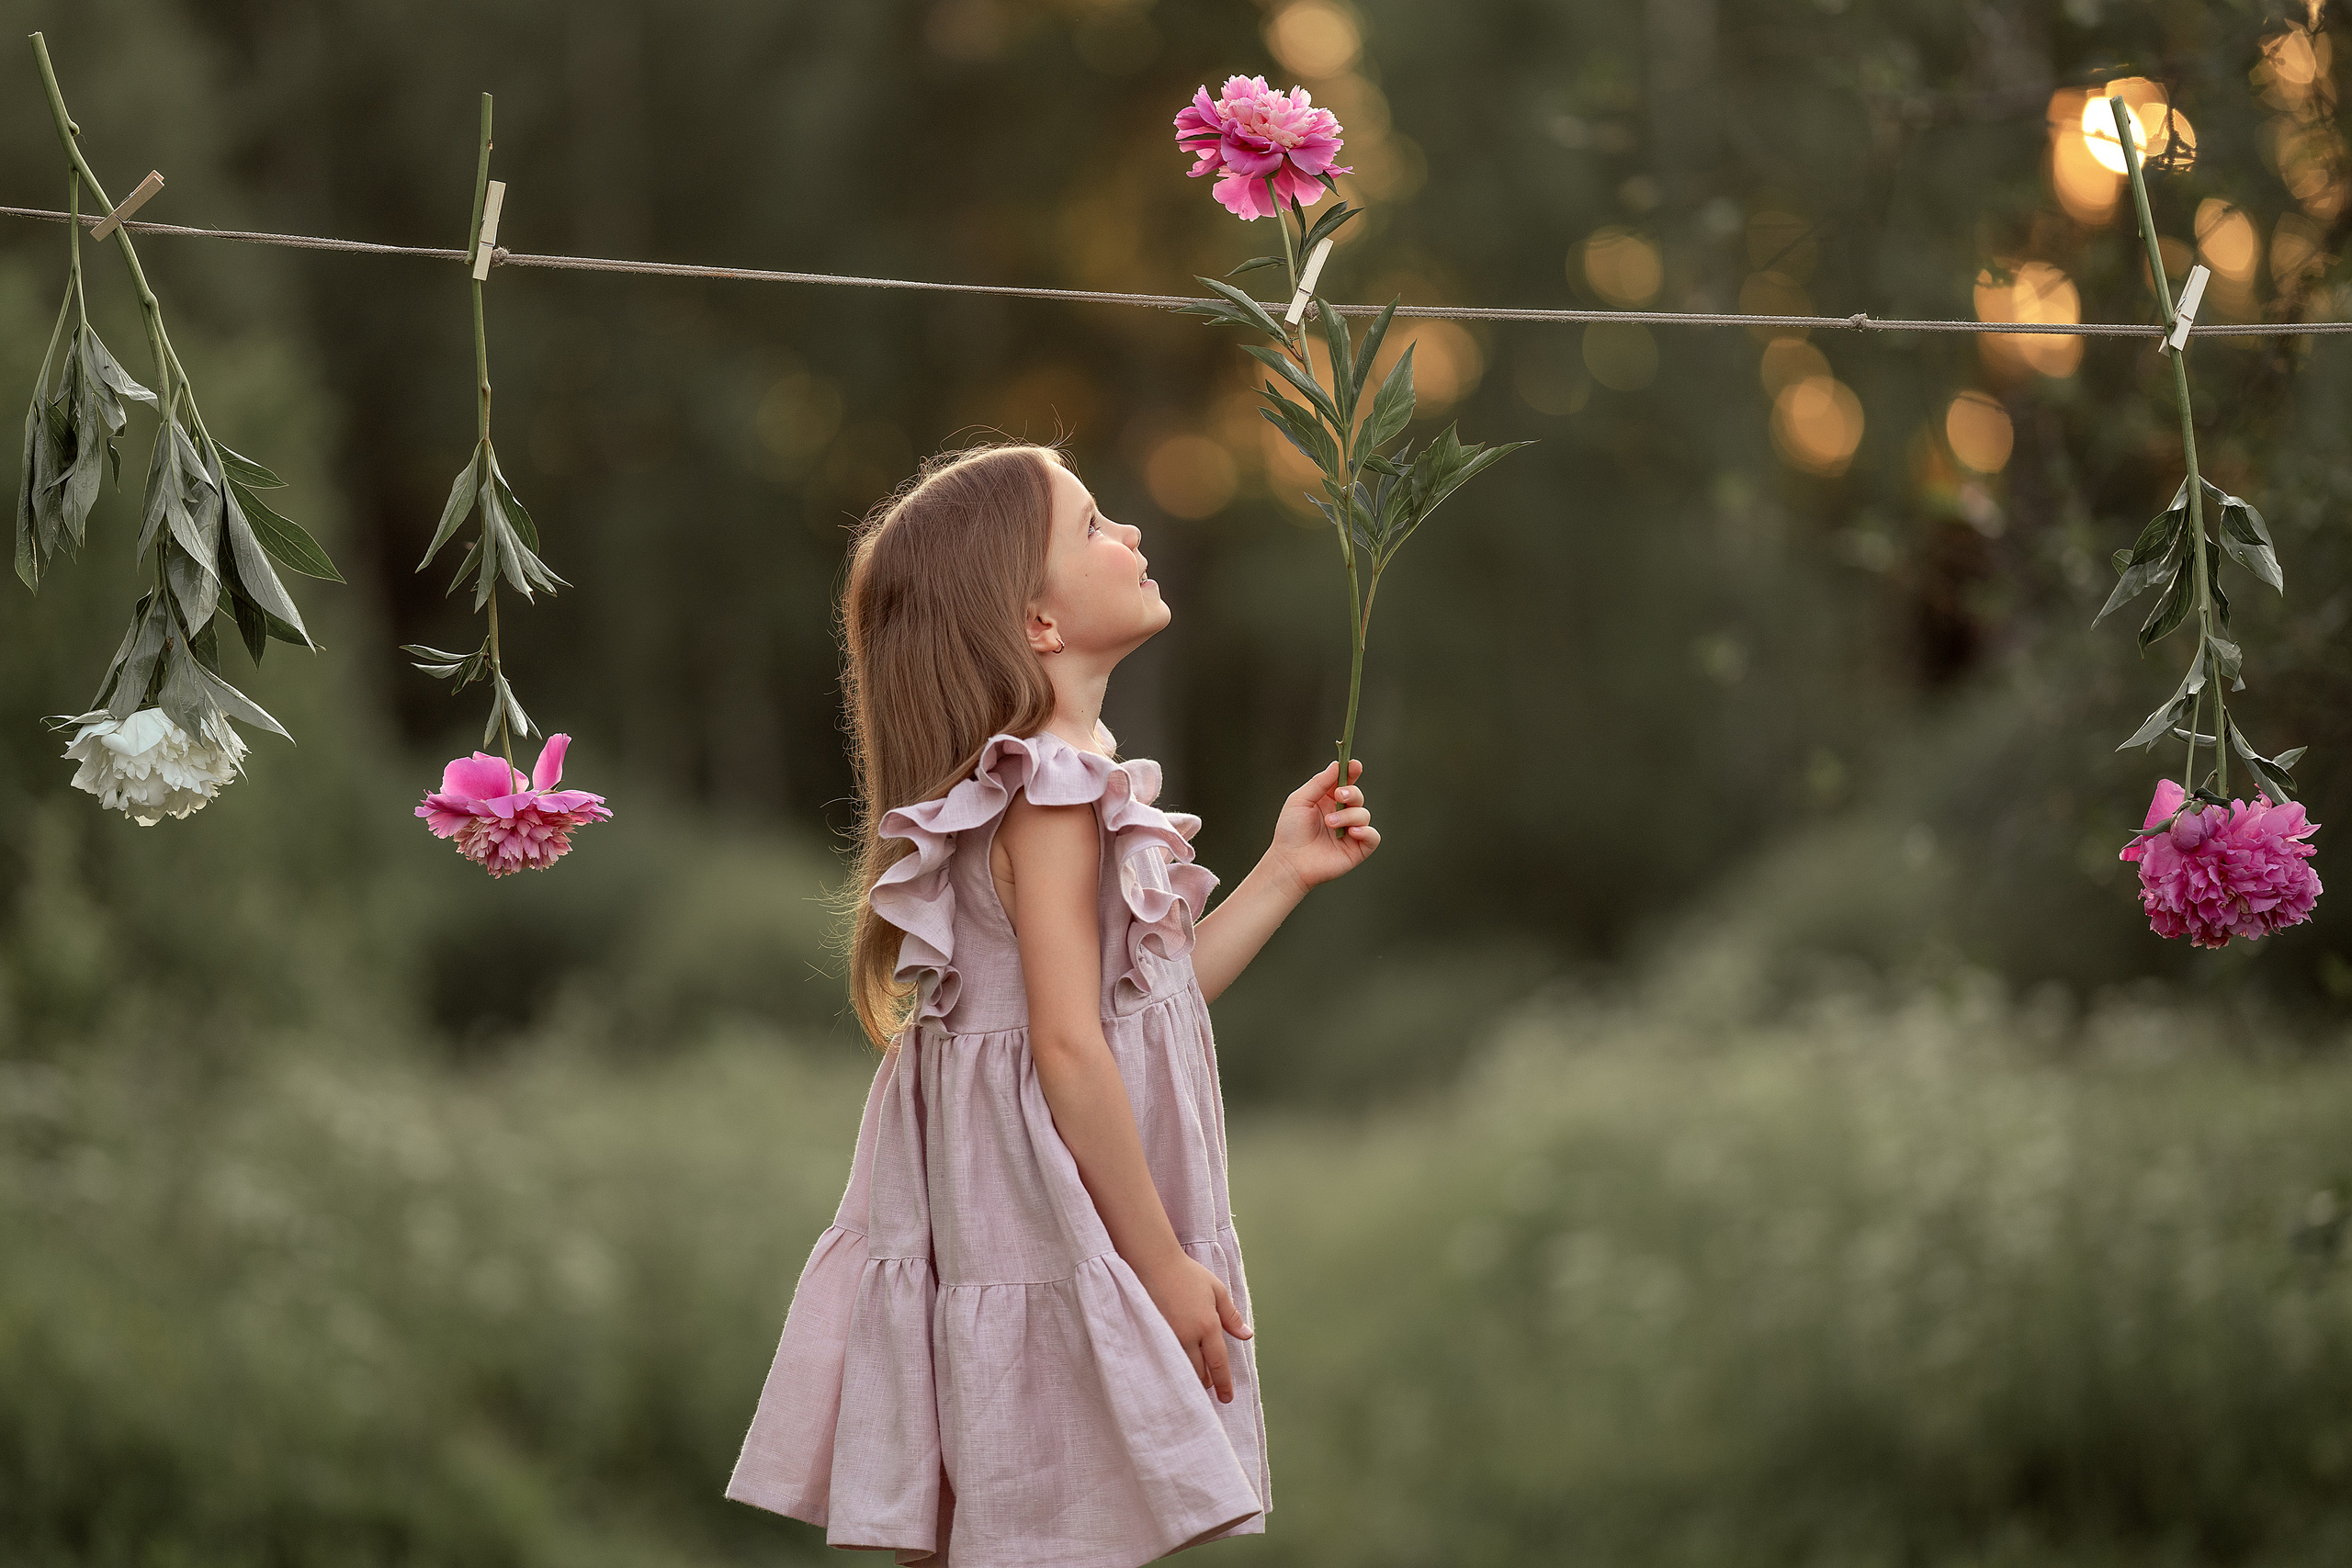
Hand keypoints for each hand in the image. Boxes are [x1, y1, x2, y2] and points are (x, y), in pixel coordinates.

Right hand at [1134, 1249, 1252, 1401]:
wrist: (1154, 1264)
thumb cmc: (1188, 1274)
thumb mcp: (1217, 1290)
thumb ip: (1231, 1316)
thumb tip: (1247, 1335)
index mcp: (1208, 1325)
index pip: (1219, 1363)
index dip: (1224, 1384)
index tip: (1227, 1398)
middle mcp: (1189, 1336)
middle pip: (1200, 1371)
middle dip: (1207, 1381)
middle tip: (1211, 1386)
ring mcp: (1169, 1337)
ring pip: (1183, 1368)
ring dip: (1191, 1376)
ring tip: (1196, 1379)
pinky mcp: (1154, 1335)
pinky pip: (1167, 1359)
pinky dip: (1175, 1365)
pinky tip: (1177, 1367)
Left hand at [1264, 759, 1378, 894]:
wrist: (1289, 862)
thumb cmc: (1290, 831)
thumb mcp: (1300, 800)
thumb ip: (1319, 782)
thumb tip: (1337, 765)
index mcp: (1328, 800)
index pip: (1346, 782)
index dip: (1352, 772)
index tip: (1354, 765)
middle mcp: (1341, 814)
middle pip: (1357, 796)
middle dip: (1351, 793)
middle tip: (1339, 796)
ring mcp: (1350, 832)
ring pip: (1363, 814)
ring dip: (1347, 816)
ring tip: (1330, 824)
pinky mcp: (1357, 849)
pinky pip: (1373, 836)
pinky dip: (1366, 832)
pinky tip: (1351, 833)